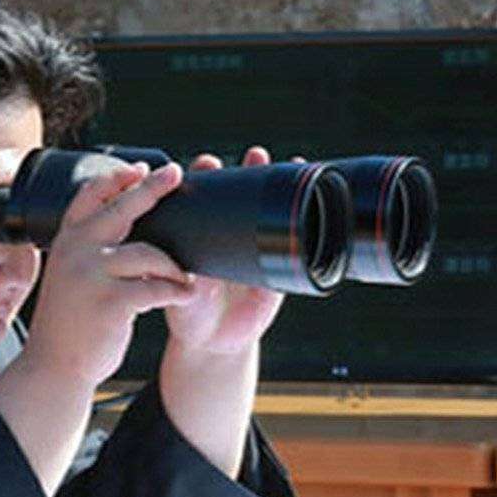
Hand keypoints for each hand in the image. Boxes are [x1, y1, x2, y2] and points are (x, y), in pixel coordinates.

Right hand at [20, 160, 197, 388]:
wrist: (54, 366)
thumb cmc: (69, 322)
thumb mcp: (69, 276)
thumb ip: (87, 250)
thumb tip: (125, 223)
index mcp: (67, 241)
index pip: (89, 195)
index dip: (116, 178)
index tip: (140, 168)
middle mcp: (76, 252)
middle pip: (122, 208)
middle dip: (152, 187)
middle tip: (176, 173)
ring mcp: (92, 276)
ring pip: (149, 253)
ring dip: (173, 265)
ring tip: (184, 277)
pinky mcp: (111, 304)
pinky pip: (156, 288)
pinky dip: (176, 291)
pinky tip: (184, 295)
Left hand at [163, 146, 286, 357]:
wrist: (211, 341)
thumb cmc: (188, 310)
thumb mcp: (182, 291)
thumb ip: (187, 279)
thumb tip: (192, 270)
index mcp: (200, 229)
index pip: (204, 192)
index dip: (206, 174)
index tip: (209, 163)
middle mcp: (228, 231)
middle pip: (240, 190)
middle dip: (248, 168)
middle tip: (255, 155)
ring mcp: (255, 246)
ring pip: (267, 208)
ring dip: (277, 184)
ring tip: (287, 163)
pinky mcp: (276, 267)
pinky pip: (293, 241)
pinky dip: (304, 220)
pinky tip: (314, 197)